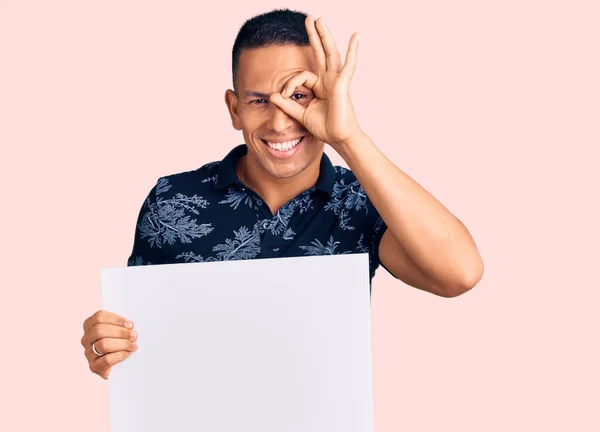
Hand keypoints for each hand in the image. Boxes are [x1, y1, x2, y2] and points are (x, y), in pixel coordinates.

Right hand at [81, 310, 137, 379]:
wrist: (118, 366)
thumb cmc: (120, 342)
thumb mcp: (118, 330)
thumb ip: (121, 325)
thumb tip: (130, 326)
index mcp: (90, 325)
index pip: (99, 317)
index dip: (116, 319)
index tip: (130, 324)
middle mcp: (86, 339)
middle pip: (99, 330)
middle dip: (120, 332)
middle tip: (134, 335)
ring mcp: (88, 353)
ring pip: (103, 344)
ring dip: (122, 344)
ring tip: (133, 345)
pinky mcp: (94, 366)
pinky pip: (106, 360)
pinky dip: (120, 355)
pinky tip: (128, 353)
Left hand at [269, 15, 362, 148]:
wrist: (338, 138)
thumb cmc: (325, 128)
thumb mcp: (301, 115)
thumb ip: (287, 105)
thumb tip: (273, 95)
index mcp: (320, 87)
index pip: (301, 76)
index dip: (290, 84)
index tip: (284, 95)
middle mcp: (329, 81)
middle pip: (320, 53)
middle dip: (314, 36)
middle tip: (310, 19)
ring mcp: (337, 81)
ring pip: (330, 53)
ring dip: (325, 36)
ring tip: (320, 20)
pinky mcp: (343, 84)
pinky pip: (349, 64)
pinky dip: (353, 50)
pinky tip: (356, 36)